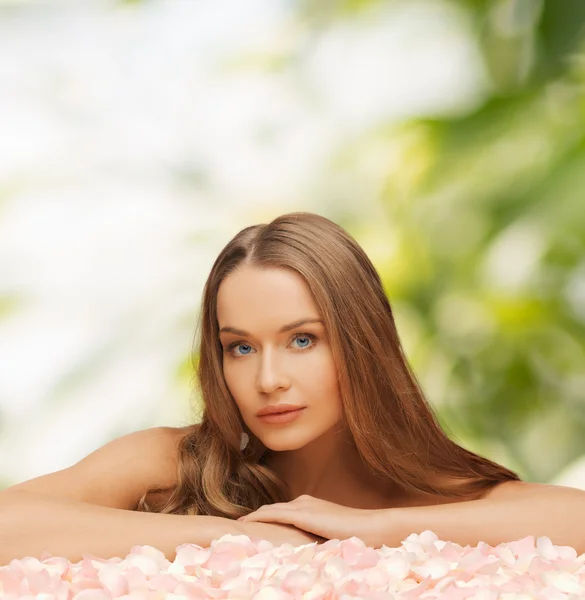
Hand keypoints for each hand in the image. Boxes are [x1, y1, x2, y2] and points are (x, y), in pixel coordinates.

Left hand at [237, 494, 374, 542]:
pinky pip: (273, 514)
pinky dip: (258, 518)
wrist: (370, 528)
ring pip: (269, 511)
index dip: (265, 520)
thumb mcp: (330, 537)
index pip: (281, 513)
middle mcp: (304, 502)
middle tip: (237, 529)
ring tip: (236, 528)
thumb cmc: (356, 537)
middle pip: (272, 510)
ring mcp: (303, 505)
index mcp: (310, 506)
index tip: (250, 530)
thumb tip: (305, 553)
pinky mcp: (302, 513)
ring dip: (253, 518)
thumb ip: (315, 539)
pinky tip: (245, 525)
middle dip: (255, 519)